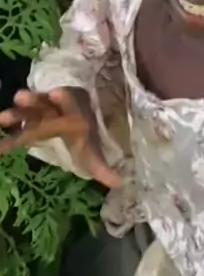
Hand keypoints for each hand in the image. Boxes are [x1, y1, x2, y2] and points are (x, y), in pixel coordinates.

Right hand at [0, 88, 120, 188]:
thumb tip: (120, 182)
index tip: (56, 92)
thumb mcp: (91, 152)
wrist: (73, 123)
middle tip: (20, 96)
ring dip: (17, 112)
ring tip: (2, 118)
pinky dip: (11, 125)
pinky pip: (19, 121)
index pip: (69, 105)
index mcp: (73, 115)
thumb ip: (100, 166)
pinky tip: (1, 144)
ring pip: (28, 109)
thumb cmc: (82, 138)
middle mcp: (56, 110)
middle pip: (45, 103)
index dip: (63, 99)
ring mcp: (40, 112)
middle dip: (34, 101)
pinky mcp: (29, 118)